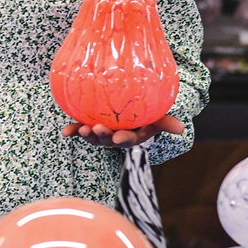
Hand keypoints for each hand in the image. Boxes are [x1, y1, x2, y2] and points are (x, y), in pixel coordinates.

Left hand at [61, 115, 185, 147]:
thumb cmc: (146, 112)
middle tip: (96, 129)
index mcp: (132, 135)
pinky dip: (72, 131)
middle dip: (102, 136)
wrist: (132, 107)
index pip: (128, 139)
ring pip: (94, 137)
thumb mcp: (156, 116)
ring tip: (82, 130)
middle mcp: (116, 136)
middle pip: (109, 140)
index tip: (118, 138)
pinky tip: (65, 132)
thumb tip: (182, 129)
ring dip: (86, 135)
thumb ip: (166, 122)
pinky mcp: (90, 126)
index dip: (123, 139)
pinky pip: (80, 129)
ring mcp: (102, 132)